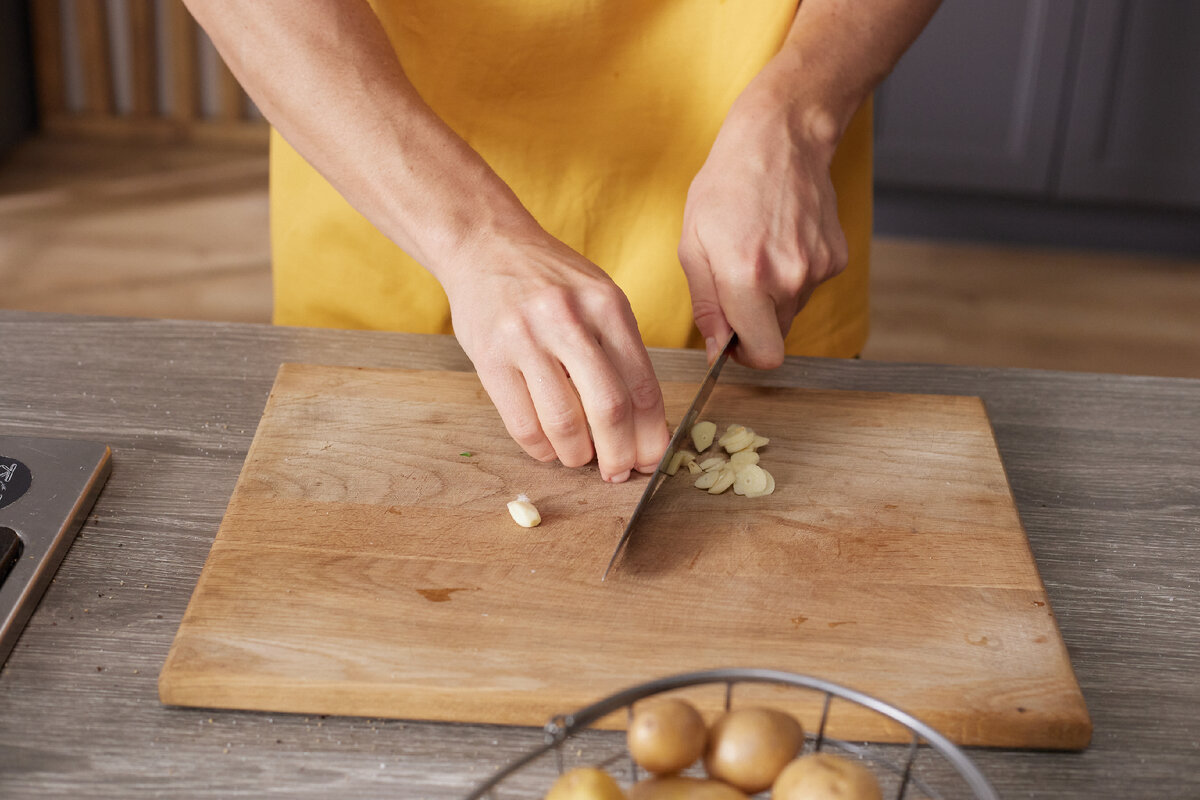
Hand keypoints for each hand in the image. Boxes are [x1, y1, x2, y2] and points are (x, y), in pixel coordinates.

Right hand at [444, 229, 669, 481]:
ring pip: (564, 422)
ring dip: (577, 455)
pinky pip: (522, 424)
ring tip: (580, 458)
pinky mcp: (490, 358)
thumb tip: (643, 423)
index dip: (651, 434)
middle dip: (620, 454)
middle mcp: (568, 319)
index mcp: (607, 305)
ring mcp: (525, 338)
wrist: (485, 244)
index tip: (652, 459)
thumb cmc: (550, 279)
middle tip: (618, 472)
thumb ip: (622, 349)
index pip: (642, 385)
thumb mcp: (598, 296)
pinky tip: (548, 447)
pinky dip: (541, 448)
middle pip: (609, 408)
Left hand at [678, 72, 848, 368]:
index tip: (732, 340)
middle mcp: (789, 279)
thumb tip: (716, 348)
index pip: (764, 355)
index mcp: (747, 279)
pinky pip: (810, 286)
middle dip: (754, 322)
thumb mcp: (693, 245)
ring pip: (792, 310)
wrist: (781, 140)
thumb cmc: (726, 186)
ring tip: (758, 250)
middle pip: (776, 335)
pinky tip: (780, 239)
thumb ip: (705, 305)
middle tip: (736, 282)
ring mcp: (818, 268)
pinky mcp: (836, 258)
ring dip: (772, 295)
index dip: (745, 356)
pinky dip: (794, 274)